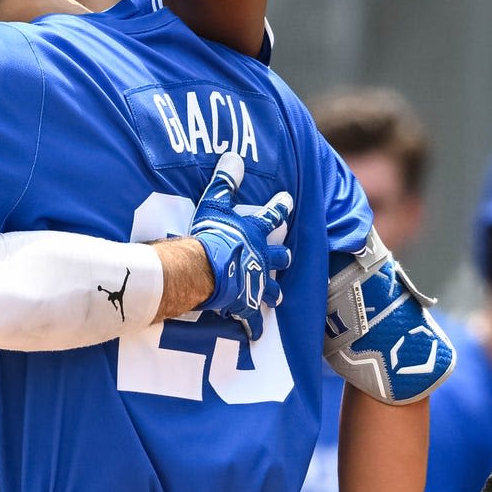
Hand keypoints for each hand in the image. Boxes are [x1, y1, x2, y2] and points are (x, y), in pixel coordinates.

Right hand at [185, 150, 292, 342]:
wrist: (203, 268)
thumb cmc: (208, 235)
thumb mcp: (215, 203)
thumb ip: (226, 181)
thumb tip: (234, 156)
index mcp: (254, 233)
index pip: (272, 216)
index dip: (281, 208)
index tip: (288, 202)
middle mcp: (260, 257)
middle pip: (279, 257)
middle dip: (283, 257)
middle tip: (287, 258)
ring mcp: (255, 282)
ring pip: (270, 289)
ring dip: (273, 292)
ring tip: (277, 298)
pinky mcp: (245, 304)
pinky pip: (251, 318)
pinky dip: (253, 326)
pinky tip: (255, 334)